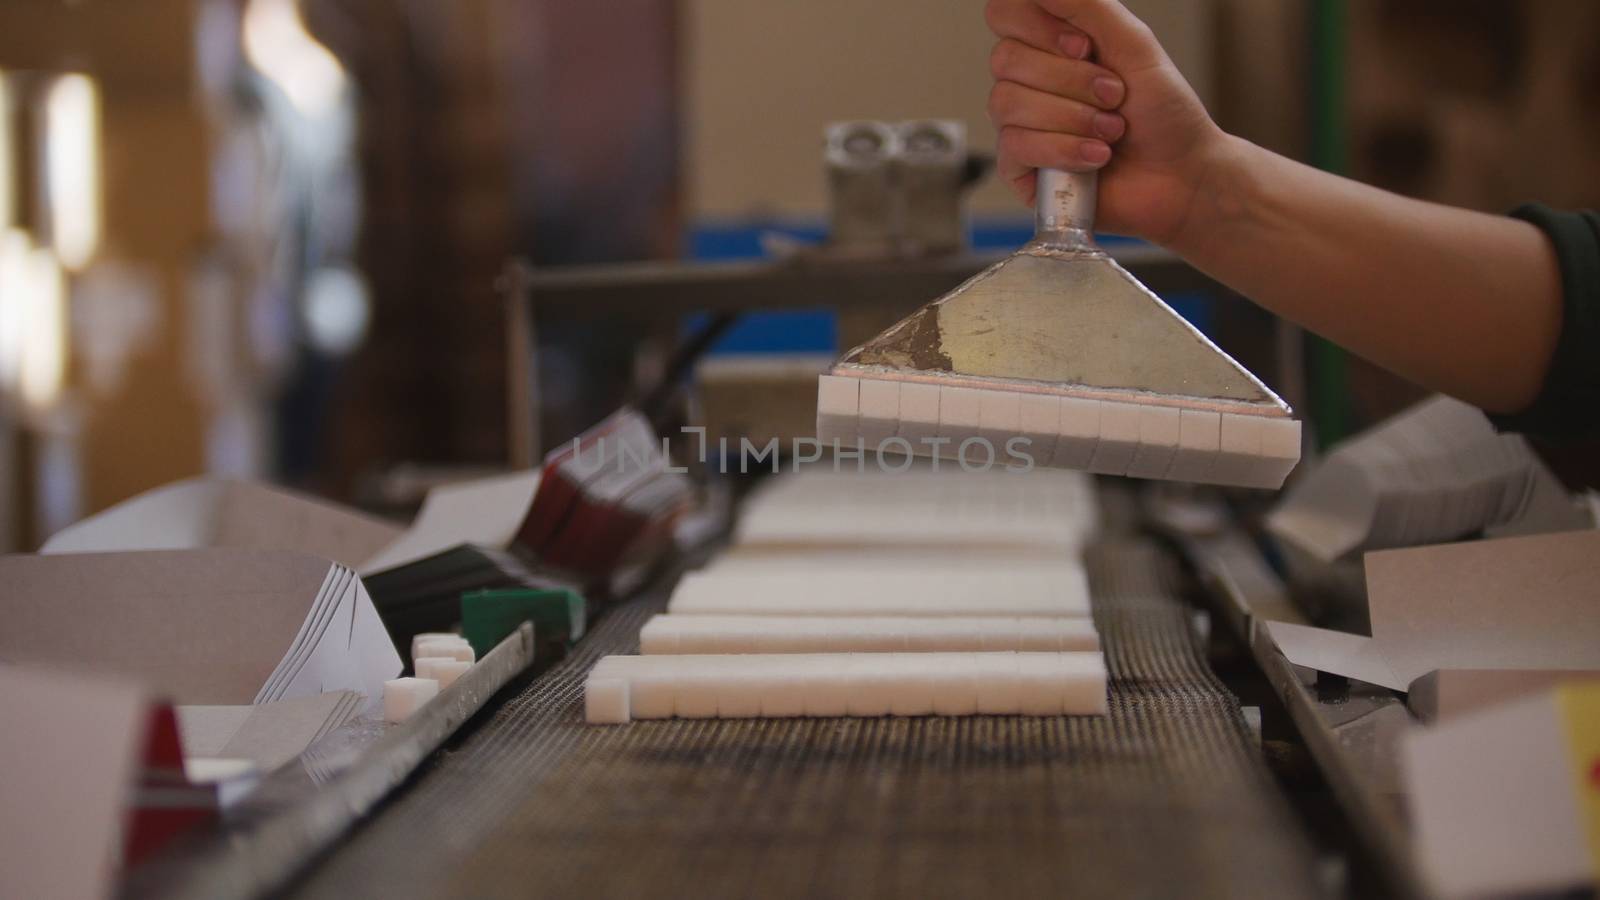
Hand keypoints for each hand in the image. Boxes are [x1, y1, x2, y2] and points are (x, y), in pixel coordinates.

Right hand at [985, 0, 1228, 244]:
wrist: (1180, 175)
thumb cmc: (1163, 112)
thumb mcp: (1132, 42)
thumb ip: (1086, 4)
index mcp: (1051, 43)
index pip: (1005, 13)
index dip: (1039, 27)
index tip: (1084, 46)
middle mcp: (1029, 81)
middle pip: (1006, 59)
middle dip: (1071, 81)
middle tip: (1114, 96)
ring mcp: (1020, 124)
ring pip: (1008, 103)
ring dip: (1073, 118)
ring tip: (1111, 132)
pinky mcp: (1020, 168)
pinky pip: (1015, 146)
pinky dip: (1064, 149)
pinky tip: (1095, 158)